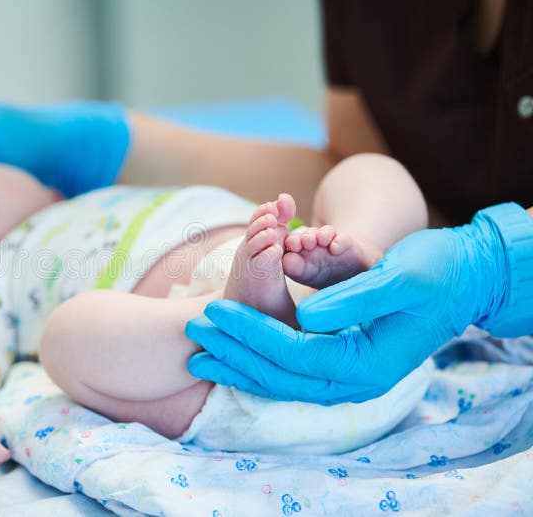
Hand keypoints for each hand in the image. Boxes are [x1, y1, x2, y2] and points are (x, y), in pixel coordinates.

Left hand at [186, 300, 443, 404]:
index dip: (251, 333)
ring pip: (282, 379)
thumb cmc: (436, 274)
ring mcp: (349, 379)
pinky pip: (291, 373)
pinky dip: (258, 364)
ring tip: (199, 348)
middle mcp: (356, 381)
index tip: (215, 311)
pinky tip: (231, 354)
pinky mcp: (342, 367)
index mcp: (368, 364)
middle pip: (281, 374)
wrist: (463, 281)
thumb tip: (304, 315)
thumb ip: (351, 299)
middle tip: (193, 329)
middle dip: (234, 351)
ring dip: (239, 362)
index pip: (295, 353)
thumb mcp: (398, 279)